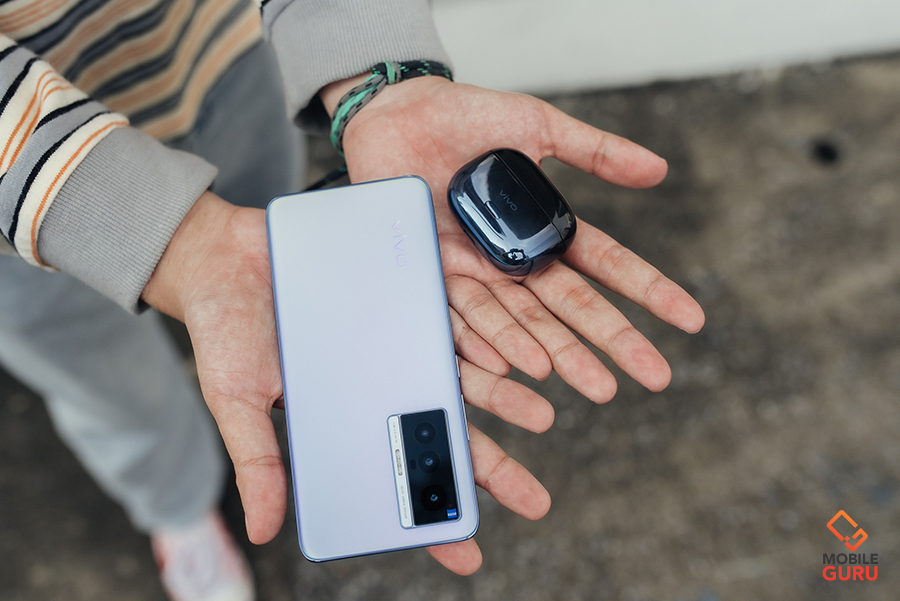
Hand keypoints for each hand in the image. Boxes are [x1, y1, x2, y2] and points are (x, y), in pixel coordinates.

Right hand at [142, 191, 554, 574]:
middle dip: (490, 466)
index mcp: (349, 416)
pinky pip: (449, 317)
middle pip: (444, 429)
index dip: (430, 513)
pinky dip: (480, 339)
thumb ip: (259, 460)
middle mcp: (382, 381)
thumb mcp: (237, 401)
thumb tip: (264, 531)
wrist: (219, 254)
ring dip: (502, 399)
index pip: (398, 470)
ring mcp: (396, 337)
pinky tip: (512, 357)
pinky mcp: (402, 290)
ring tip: (541, 418)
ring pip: (460, 376)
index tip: (467, 554)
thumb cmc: (224, 332)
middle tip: (533, 500)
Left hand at [327, 76, 704, 405]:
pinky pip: (463, 316)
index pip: (606, 267)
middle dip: (614, 341)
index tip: (690, 319)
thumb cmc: (468, 117)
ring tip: (599, 385)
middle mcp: (515, 260)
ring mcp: (475, 271)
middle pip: (571, 307)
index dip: (648, 292)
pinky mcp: (433, 274)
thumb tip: (659, 170)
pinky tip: (521, 368)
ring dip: (561, 355)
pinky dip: (491, 342)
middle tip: (656, 376)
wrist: (400, 110)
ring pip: (524, 323)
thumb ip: (595, 151)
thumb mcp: (538, 128)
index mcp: (545, 229)